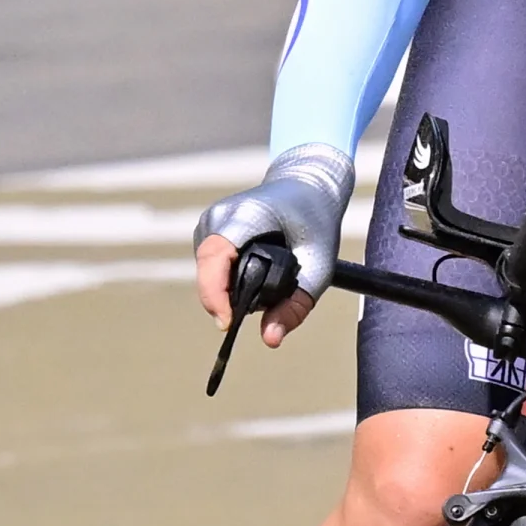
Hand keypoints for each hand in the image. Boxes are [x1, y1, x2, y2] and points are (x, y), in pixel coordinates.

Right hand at [193, 146, 354, 352]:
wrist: (307, 185)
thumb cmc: (315, 222)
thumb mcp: (318, 266)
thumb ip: (296, 305)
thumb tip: (270, 340)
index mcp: (245, 216)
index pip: (216, 257)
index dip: (215, 294)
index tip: (228, 323)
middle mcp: (219, 215)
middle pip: (209, 271)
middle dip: (227, 299)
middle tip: (264, 308)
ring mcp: (210, 220)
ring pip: (206, 271)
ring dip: (227, 290)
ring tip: (263, 288)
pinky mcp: (208, 228)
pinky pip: (209, 265)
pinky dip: (226, 279)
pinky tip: (251, 278)